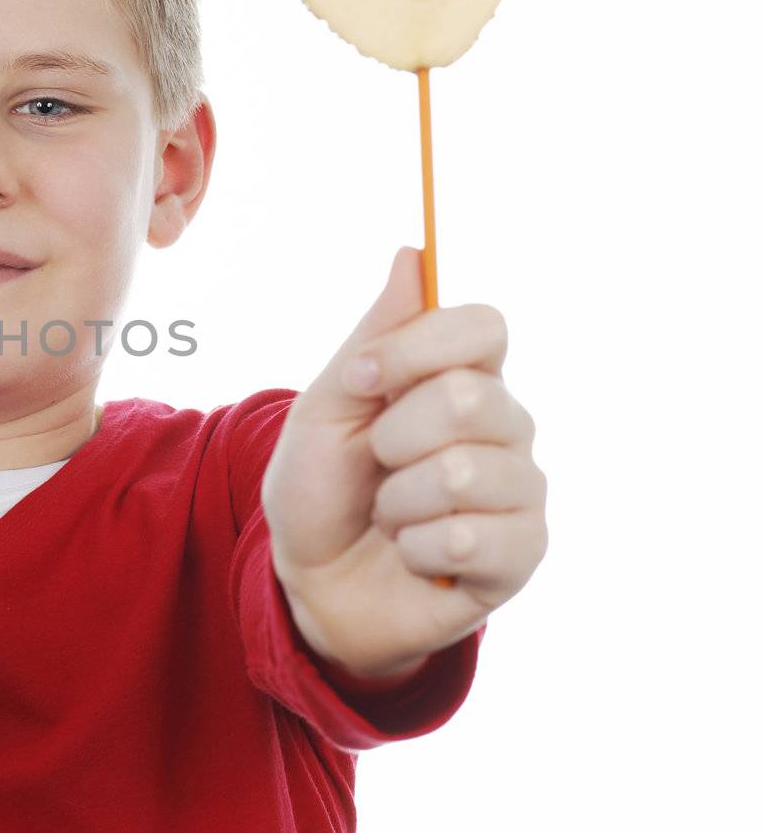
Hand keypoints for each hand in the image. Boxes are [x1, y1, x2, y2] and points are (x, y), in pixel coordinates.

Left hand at [261, 246, 548, 679]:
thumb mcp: (327, 406)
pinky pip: (471, 537)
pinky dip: (416, 548)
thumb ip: (376, 336)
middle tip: (375, 464)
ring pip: (464, 471)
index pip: (484, 326)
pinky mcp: (520, 554)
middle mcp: (505, 427)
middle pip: (470, 397)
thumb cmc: (321, 487)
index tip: (362, 380)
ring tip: (391, 516)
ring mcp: (519, 490)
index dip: (418, 349)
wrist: (312, 580)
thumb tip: (413, 252)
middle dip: (393, 435)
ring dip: (397, 501)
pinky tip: (414, 555)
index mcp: (462, 378)